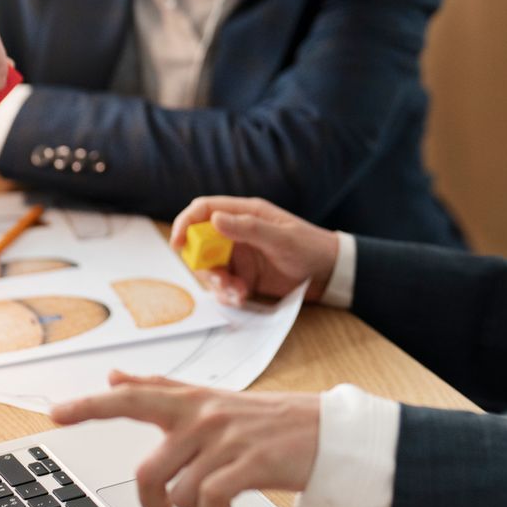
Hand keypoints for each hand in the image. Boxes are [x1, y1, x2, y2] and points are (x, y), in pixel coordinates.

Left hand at [52, 372, 320, 506]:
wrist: (321, 432)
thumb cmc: (261, 419)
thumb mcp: (209, 398)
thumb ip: (160, 389)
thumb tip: (114, 375)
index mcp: (188, 401)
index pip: (130, 399)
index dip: (89, 406)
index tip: (55, 414)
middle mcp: (202, 417)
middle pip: (148, 472)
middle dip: (151, 504)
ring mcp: (224, 441)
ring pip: (179, 494)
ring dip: (194, 506)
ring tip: (214, 495)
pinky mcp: (247, 465)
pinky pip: (208, 502)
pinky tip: (230, 501)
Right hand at [169, 197, 337, 306]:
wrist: (329, 273)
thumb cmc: (310, 247)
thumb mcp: (280, 238)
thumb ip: (248, 227)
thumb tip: (215, 218)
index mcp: (244, 213)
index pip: (204, 210)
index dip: (185, 223)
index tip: (177, 243)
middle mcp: (236, 232)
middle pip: (200, 243)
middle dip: (202, 263)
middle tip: (220, 279)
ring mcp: (239, 255)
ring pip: (210, 268)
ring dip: (218, 282)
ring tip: (239, 292)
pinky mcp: (243, 275)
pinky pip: (223, 285)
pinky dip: (228, 293)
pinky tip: (243, 296)